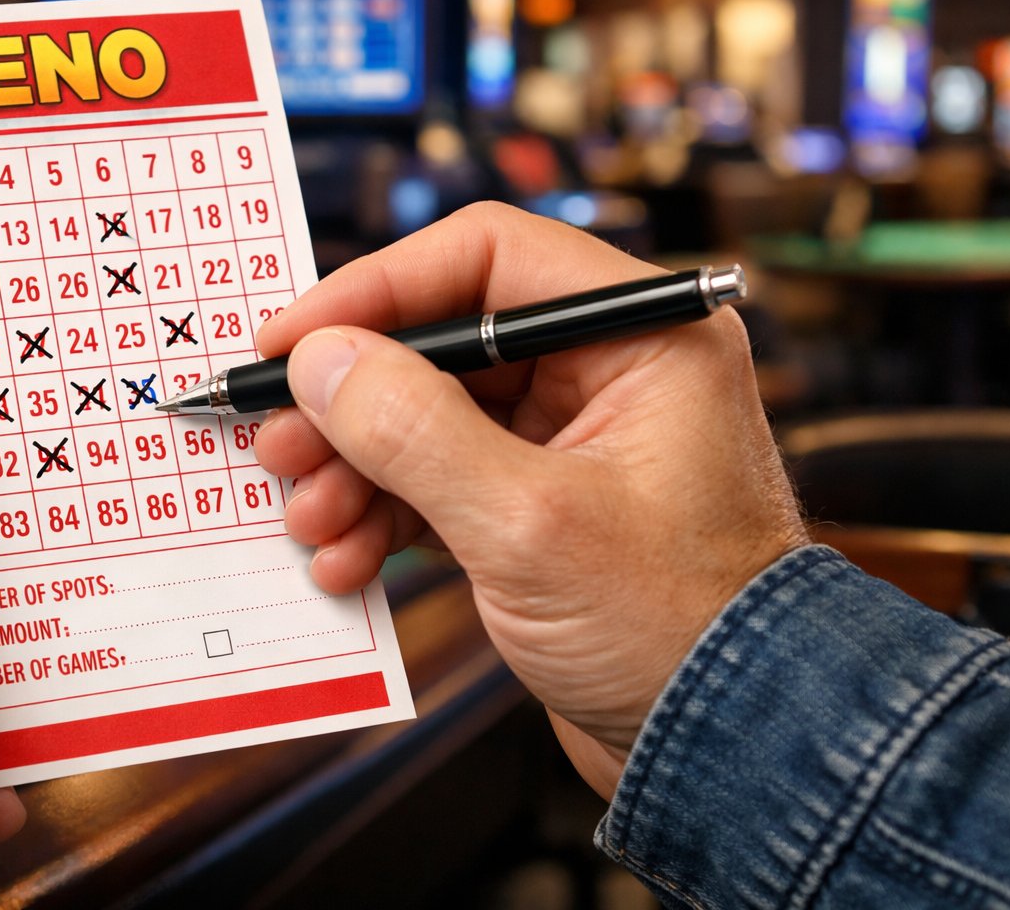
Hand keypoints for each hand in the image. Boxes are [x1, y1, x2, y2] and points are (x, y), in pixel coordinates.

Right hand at [254, 203, 806, 798]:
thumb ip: (414, 430)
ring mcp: (570, 441)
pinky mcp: (540, 507)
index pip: (485, 257)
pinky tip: (343, 558)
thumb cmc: (673, 630)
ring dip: (354, 466)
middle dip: (351, 401)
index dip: (374, 290)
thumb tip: (318, 360)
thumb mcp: (528, 525)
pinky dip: (384, 513)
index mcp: (642, 336)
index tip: (288, 342)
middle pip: (442, 342)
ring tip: (308, 520)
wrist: (731, 752)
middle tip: (278, 445)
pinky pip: (440, 480)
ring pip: (428, 415)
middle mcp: (608, 372)